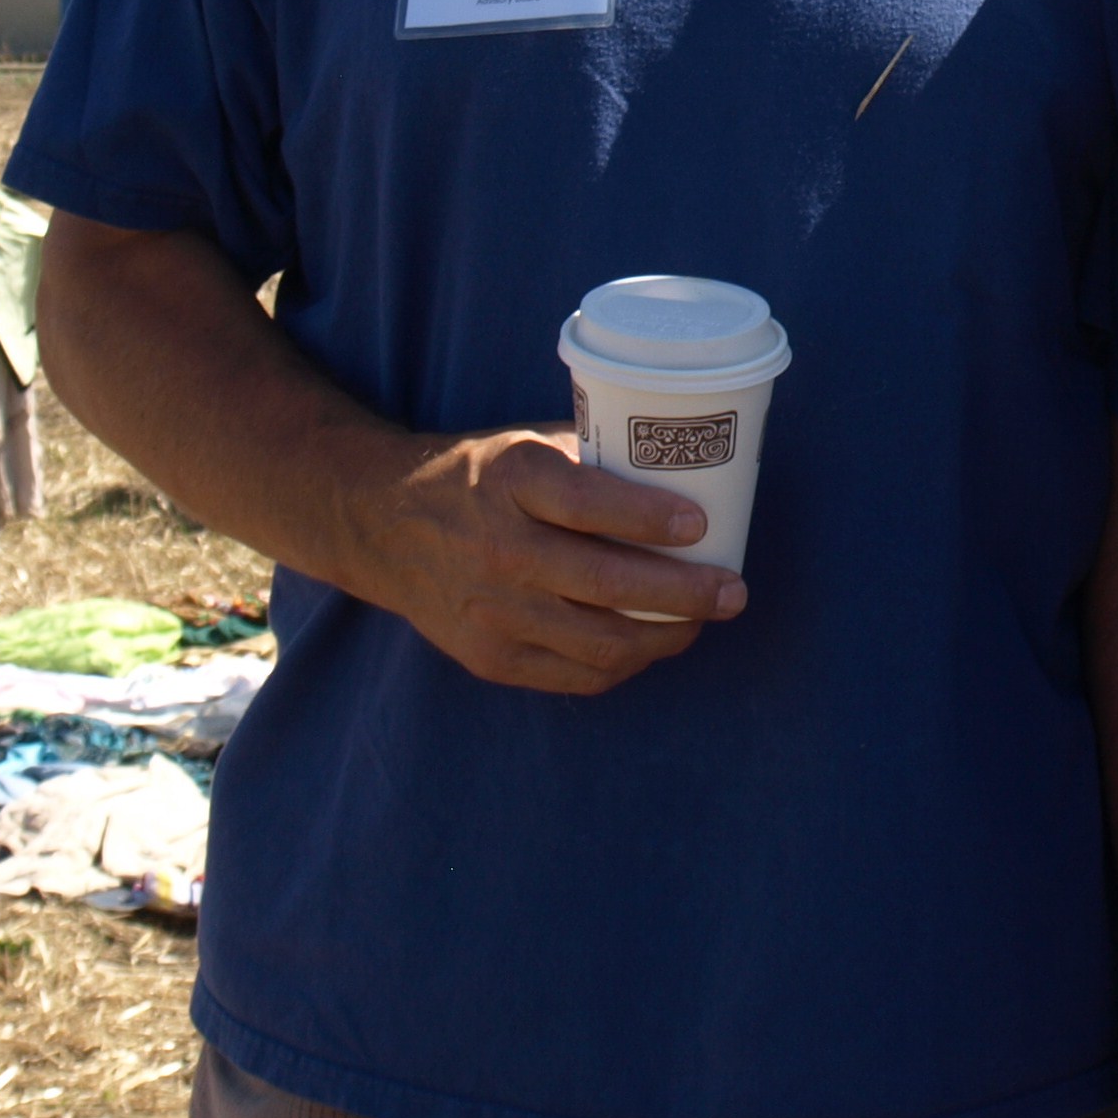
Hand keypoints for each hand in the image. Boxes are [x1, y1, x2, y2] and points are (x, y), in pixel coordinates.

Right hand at [351, 426, 746, 694]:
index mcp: (510, 481)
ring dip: (666, 636)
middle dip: (684, 593)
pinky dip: (624, 663)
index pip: (587, 504)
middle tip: (733, 590)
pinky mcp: (488, 657)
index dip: (649, 517)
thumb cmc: (481, 476)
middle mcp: (497, 548)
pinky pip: (574, 673)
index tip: (702, 523)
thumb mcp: (527, 444)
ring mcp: (491, 612)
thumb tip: (691, 468)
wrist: (384, 526)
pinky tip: (655, 643)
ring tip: (705, 620)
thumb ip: (595, 459)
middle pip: (605, 583)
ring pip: (598, 640)